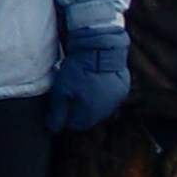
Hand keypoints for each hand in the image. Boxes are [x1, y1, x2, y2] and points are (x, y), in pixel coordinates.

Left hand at [46, 21, 131, 135]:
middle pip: (88, 119)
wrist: (100, 47)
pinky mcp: (123, 90)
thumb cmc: (78, 69)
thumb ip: (57, 113)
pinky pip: (110, 99)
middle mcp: (106, 111)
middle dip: (78, 110)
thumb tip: (53, 129)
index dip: (64, 116)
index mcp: (90, 114)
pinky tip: (95, 83)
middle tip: (70, 93)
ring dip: (91, 103)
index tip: (60, 104)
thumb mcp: (61, 90)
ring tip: (83, 87)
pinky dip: (102, 94)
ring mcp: (116, 101)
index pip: (74, 125)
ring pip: (100, 110)